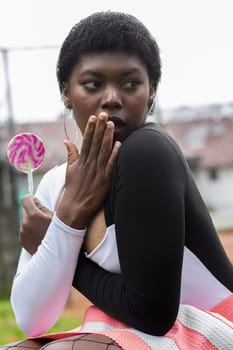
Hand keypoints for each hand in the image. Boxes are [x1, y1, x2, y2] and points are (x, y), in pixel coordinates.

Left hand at [19, 195, 52, 253]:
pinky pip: (24, 230)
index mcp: (33, 216)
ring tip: (42, 229)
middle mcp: (25, 223)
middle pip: (26, 211)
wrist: (55, 254)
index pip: (25, 200)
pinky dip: (29, 231)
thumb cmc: (58, 234)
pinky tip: (39, 235)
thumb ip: (42, 207)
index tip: (34, 200)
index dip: (30, 198)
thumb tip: (34, 200)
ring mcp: (22, 232)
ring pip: (25, 221)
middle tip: (43, 219)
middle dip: (32, 212)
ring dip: (31, 222)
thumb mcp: (54, 217)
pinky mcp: (21, 240)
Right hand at [56, 112, 120, 228]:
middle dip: (100, 128)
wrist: (75, 208)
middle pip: (95, 143)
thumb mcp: (70, 170)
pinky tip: (119, 144)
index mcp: (81, 161)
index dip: (90, 129)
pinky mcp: (105, 181)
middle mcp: (89, 164)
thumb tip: (67, 141)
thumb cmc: (73, 189)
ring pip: (103, 151)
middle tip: (104, 115)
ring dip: (107, 137)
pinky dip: (114, 155)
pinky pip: (110, 165)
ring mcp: (97, 172)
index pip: (86, 141)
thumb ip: (71, 155)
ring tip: (111, 124)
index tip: (93, 118)